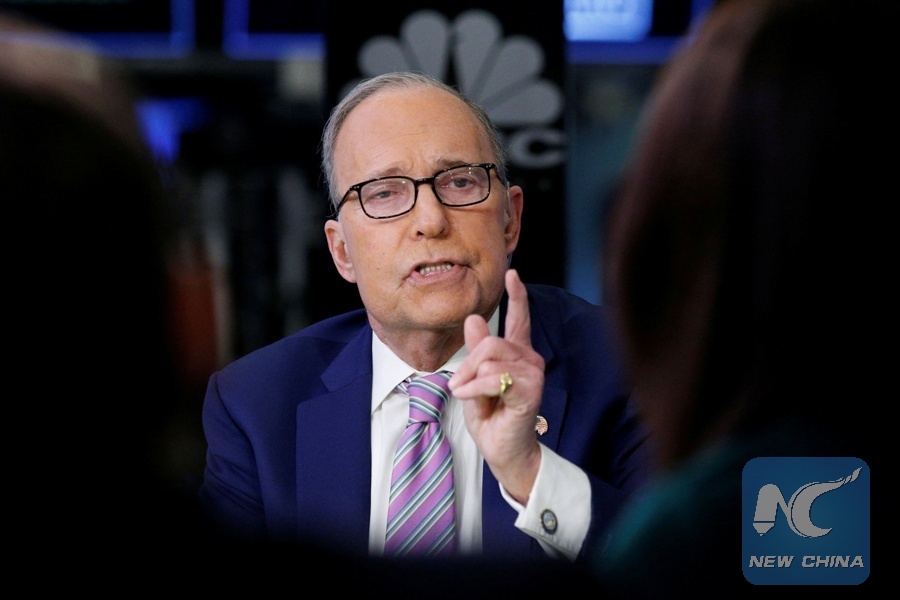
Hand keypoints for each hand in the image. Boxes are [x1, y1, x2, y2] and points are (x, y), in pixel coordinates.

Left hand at [448, 269, 544, 504]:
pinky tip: (471, 399)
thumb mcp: (475, 378)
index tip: (513, 272)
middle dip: (468, 362)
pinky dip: (475, 389)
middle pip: (493, 342)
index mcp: (517, 353)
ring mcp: (533, 375)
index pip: (519, 318)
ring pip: (491, 359)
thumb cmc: (491, 416)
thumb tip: (473, 319)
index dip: (517, 295)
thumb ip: (477, 350)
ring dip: (470, 380)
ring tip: (467, 395)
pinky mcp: (530, 392)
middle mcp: (530, 359)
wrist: (503, 449)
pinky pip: (494, 378)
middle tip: (457, 384)